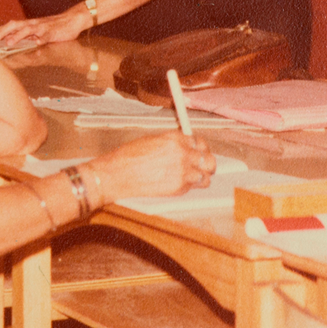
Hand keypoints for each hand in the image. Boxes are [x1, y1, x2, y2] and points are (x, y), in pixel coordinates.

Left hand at [0, 6, 92, 46]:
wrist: (72, 20)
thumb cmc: (52, 28)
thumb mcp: (35, 33)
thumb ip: (23, 36)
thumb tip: (7, 42)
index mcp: (25, 26)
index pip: (5, 28)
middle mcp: (31, 25)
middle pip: (12, 26)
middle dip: (0, 33)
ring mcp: (42, 27)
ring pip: (27, 30)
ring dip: (18, 36)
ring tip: (9, 43)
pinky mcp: (53, 32)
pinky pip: (46, 35)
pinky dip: (41, 38)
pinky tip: (37, 43)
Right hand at [91, 132, 215, 202]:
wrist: (117, 174)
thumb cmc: (128, 157)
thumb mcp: (152, 141)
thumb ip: (172, 144)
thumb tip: (184, 149)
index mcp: (175, 138)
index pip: (199, 142)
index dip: (200, 149)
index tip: (199, 152)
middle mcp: (182, 153)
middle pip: (209, 160)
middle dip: (207, 164)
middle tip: (203, 167)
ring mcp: (182, 171)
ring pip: (205, 177)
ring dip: (200, 178)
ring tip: (191, 179)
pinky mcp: (179, 187)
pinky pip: (191, 188)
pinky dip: (187, 187)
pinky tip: (176, 184)